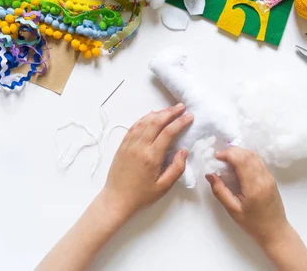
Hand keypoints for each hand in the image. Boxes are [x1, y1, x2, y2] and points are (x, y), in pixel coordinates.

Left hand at [101, 103, 193, 219]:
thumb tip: (183, 151)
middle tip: (181, 107)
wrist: (116, 200)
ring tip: (169, 109)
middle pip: (156, 122)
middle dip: (170, 112)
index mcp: (151, 157)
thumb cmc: (142, 196)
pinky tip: (151, 115)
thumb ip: (177, 168)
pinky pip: (134, 126)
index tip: (190, 116)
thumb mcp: (164, 187)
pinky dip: (144, 118)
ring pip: (144, 121)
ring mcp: (129, 144)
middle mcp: (139, 147)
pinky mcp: (122, 145)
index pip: (168, 132)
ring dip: (158, 113)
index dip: (180, 122)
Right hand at [206, 147, 289, 247]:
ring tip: (226, 158)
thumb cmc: (252, 224)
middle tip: (219, 157)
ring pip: (254, 155)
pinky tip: (238, 163)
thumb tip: (210, 174)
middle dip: (232, 151)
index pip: (242, 160)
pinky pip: (258, 161)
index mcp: (254, 186)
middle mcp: (264, 178)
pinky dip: (246, 157)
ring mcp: (269, 177)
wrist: (275, 231)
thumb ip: (220, 191)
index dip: (228, 154)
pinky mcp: (271, 178)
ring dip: (240, 153)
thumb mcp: (232, 210)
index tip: (216, 157)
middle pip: (248, 155)